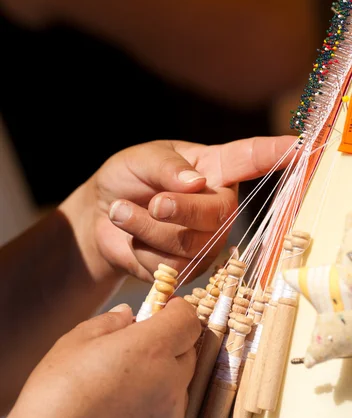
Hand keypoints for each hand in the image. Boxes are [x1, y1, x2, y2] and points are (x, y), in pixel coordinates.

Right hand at [0, 297, 199, 417]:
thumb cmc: (56, 395)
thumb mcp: (76, 342)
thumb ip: (109, 322)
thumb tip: (128, 314)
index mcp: (151, 349)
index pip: (188, 320)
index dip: (178, 311)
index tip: (165, 310)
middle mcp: (170, 382)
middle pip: (187, 352)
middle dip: (169, 344)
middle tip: (136, 349)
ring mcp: (171, 417)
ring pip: (178, 385)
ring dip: (162, 378)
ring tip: (123, 388)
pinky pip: (169, 417)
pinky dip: (154, 410)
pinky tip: (121, 416)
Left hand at [61, 136, 295, 283]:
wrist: (101, 215)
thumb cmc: (128, 179)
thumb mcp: (140, 160)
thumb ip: (167, 167)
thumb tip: (197, 184)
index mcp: (214, 170)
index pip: (249, 159)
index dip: (274, 154)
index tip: (299, 147)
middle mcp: (218, 206)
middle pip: (217, 214)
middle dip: (181, 210)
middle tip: (154, 203)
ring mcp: (206, 241)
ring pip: (189, 243)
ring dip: (147, 227)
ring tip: (122, 211)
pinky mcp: (187, 269)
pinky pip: (169, 266)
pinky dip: (141, 250)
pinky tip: (132, 238)